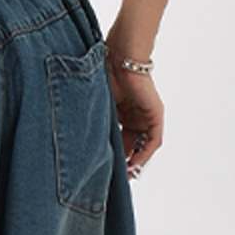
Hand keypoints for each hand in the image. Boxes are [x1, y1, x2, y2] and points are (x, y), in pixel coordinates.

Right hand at [106, 51, 163, 178]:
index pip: (117, 138)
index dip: (112, 154)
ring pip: (142, 145)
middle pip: (130, 145)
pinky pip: (153, 140)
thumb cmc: (104, 73)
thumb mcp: (97, 104)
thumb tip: (79, 142)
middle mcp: (133, 115)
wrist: (121, 57)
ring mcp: (145, 115)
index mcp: (118, 111)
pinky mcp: (155, 115)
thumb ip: (95, 121)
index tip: (103, 167)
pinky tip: (135, 163)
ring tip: (124, 174)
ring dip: (134, 161)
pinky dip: (145, 154)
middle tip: (113, 176)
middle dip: (123, 161)